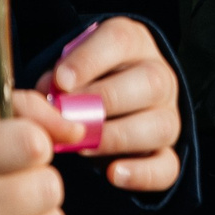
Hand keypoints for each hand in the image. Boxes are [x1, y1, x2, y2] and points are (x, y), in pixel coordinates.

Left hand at [26, 17, 181, 193]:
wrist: (103, 109)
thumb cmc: (79, 85)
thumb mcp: (66, 70)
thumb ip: (53, 80)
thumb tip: (46, 96)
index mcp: (133, 45)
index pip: (121, 40)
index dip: (90, 60)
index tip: (60, 81)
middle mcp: (158, 78)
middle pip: (151, 81)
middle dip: (105, 100)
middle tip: (69, 117)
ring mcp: (167, 117)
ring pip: (162, 125)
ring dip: (118, 136)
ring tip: (83, 147)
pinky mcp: (167, 153)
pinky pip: (168, 166)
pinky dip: (143, 173)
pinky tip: (114, 174)